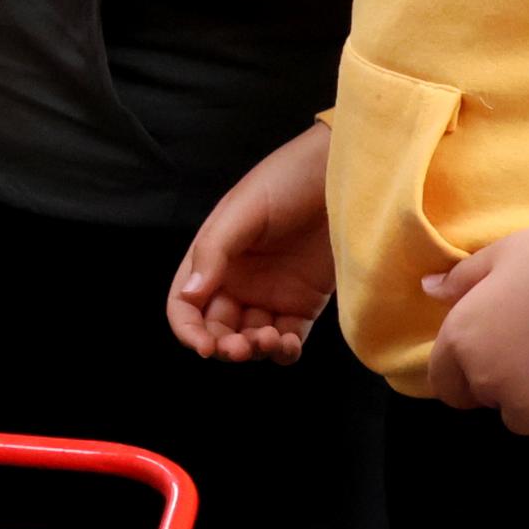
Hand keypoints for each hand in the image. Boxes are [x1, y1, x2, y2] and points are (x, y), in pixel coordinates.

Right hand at [168, 125, 333, 363]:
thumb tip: (190, 296)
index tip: (204, 347)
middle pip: (217, 329)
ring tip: (269, 339)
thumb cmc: (287, 180)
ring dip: (254, 350)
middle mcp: (237, 281)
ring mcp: (271, 294)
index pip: (186, 305)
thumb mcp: (243, 210)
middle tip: (239, 348)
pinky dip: (284, 352)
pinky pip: (288, 339)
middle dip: (223, 346)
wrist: (342, 176)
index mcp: (213, 258)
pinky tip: (288, 343)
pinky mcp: (304, 303)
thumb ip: (213, 252)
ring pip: (251, 340)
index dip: (188, 330)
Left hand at [424, 223, 528, 445]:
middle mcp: (488, 381)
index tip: (486, 360)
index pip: (444, 381)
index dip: (461, 374)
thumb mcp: (500, 255)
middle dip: (499, 383)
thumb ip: (461, 279)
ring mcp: (528, 408)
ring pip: (520, 419)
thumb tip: (429, 288)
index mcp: (462, 340)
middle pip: (484, 399)